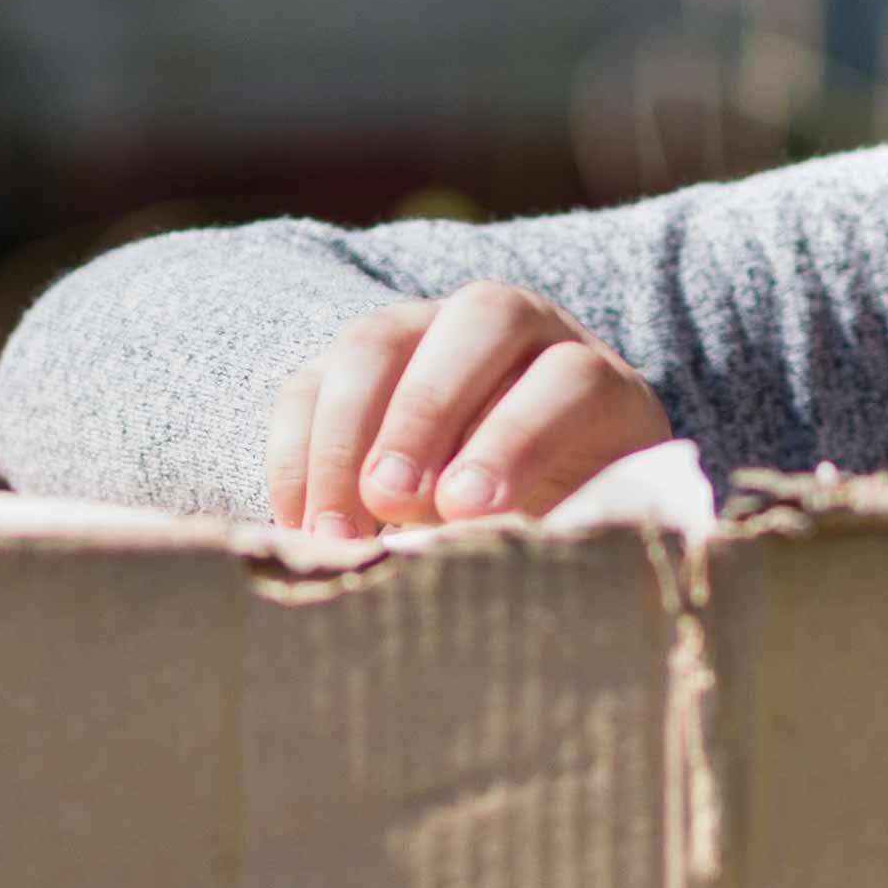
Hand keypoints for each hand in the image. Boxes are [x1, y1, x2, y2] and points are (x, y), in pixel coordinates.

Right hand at [265, 284, 674, 533]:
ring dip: (345, 435)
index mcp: (590, 376)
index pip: (566, 379)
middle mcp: (513, 330)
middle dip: (424, 414)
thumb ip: (556, 537)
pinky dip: (297, 452)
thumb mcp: (579, 531)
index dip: (516, 440)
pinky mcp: (353, 365)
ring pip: (375, 341)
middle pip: (476, 324)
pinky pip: (310, 383)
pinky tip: (301, 525)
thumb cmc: (561, 525)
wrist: (526, 494)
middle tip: (392, 501)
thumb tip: (488, 563)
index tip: (469, 512)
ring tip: (336, 532)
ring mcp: (426, 330)